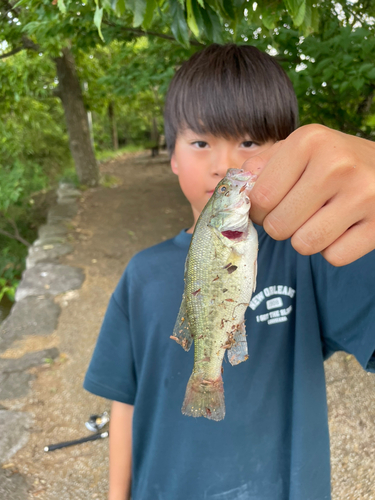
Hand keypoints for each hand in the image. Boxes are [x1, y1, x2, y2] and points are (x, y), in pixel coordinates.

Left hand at [243, 124, 374, 265]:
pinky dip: (332, 249)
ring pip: (304, 244)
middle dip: (281, 226)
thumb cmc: (333, 161)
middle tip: (298, 213)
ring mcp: (363, 195)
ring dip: (305, 239)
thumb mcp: (299, 149)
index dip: (258, 210)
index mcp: (309, 141)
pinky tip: (343, 227)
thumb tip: (236, 192)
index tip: (270, 206)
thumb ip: (262, 166)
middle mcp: (337, 165)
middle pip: (278, 226)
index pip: (259, 198)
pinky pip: (334, 257)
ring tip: (320, 218)